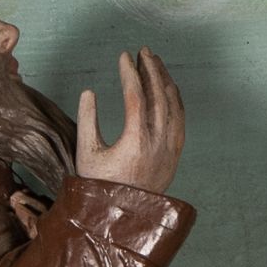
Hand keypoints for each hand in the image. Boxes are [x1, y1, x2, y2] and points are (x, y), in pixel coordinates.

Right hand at [79, 49, 184, 191]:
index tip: (123, 56)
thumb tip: (89, 92)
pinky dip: (175, 98)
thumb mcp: (87, 153)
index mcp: (135, 140)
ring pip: (173, 104)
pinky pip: (180, 118)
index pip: (136, 95)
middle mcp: (158, 141)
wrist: (123, 216)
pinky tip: (168, 87)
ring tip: (154, 62)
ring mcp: (170, 147)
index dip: (129, 72)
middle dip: (151, 69)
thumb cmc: (101, 185)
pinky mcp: (175, 152)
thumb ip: (87, 120)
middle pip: (159, 94)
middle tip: (142, 51)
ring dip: (164, 80)